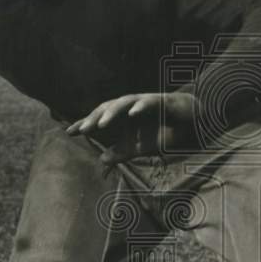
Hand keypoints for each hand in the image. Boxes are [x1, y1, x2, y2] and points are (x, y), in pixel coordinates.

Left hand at [66, 92, 197, 165]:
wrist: (191, 122)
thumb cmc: (163, 131)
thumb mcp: (139, 147)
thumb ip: (122, 152)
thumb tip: (102, 161)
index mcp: (123, 117)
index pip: (100, 119)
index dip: (85, 123)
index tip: (69, 131)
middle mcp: (130, 107)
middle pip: (107, 109)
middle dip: (94, 118)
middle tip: (82, 129)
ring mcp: (144, 102)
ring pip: (124, 103)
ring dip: (112, 112)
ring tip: (101, 124)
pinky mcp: (160, 101)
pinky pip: (147, 102)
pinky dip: (139, 107)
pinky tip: (132, 114)